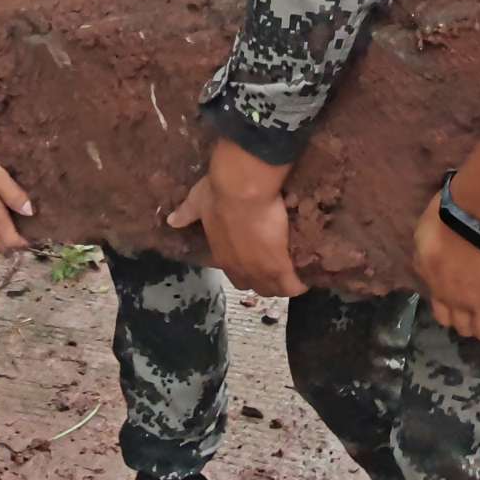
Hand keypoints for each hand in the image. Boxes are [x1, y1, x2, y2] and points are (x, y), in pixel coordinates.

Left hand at [167, 140, 306, 297]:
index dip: (247, 272)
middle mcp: (240, 268)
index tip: (257, 263)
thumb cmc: (219, 193)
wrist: (241, 189)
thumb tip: (171, 220)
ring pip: (275, 290)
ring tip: (295, 274)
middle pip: (256, 288)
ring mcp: (260, 269)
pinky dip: (300, 284)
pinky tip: (308, 277)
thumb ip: (187, 213)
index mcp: (222, 256)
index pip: (236, 276)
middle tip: (278, 269)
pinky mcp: (280, 265)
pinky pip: (293, 285)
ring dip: (284, 284)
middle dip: (266, 282)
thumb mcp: (198, 202)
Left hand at [413, 200, 479, 341]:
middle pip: (464, 329)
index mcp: (438, 288)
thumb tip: (427, 269)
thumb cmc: (447, 219)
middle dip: (471, 323)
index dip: (453, 315)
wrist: (478, 214)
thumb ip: (424, 260)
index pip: (443, 317)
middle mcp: (458, 302)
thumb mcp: (423, 240)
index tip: (461, 307)